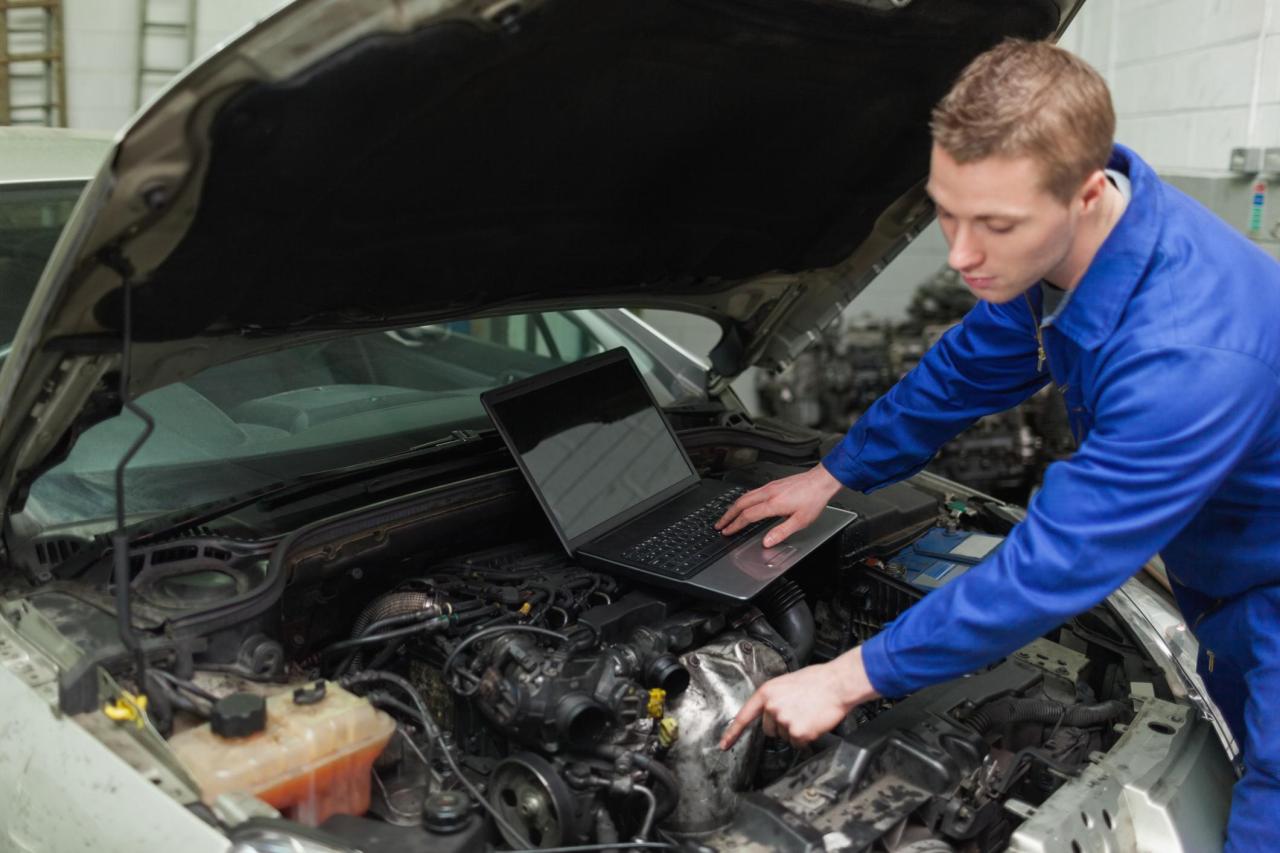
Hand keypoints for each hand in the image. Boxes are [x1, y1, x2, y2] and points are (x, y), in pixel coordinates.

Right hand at [715, 464, 842, 546]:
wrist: (821, 481)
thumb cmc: (813, 500)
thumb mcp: (800, 521)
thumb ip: (781, 532)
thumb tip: (767, 541)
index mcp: (773, 504)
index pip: (748, 516)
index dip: (735, 525)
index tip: (727, 531)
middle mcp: (768, 493)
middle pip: (740, 503)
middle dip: (727, 515)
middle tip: (719, 524)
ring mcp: (769, 487)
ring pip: (744, 496)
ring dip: (733, 507)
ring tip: (727, 516)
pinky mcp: (772, 484)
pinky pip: (751, 492)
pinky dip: (742, 500)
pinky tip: (743, 504)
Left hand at [719, 647, 878, 748]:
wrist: (837, 684)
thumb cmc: (816, 681)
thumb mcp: (786, 683)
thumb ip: (773, 698)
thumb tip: (769, 712)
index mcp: (766, 693)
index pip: (744, 716)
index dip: (733, 732)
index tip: (724, 744)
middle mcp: (772, 707)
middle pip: (769, 730)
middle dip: (781, 726)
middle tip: (797, 713)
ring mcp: (784, 721)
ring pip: (785, 737)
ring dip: (796, 731)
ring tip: (808, 714)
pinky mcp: (798, 733)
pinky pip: (798, 743)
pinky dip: (806, 738)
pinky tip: (813, 723)